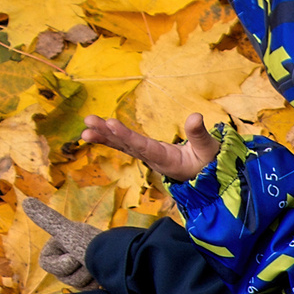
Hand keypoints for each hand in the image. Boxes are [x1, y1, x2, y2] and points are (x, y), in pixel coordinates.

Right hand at [20, 196, 100, 290]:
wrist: (127, 262)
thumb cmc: (95, 246)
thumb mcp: (67, 233)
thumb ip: (47, 220)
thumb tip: (25, 201)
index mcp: (65, 242)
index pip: (47, 264)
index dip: (61, 265)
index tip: (73, 256)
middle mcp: (75, 252)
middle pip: (63, 276)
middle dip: (78, 273)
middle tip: (90, 263)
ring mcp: (87, 267)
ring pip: (76, 284)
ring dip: (89, 278)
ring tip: (100, 268)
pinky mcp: (98, 279)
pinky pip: (89, 290)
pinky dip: (97, 285)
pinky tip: (106, 277)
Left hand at [81, 113, 217, 182]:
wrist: (206, 177)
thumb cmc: (208, 163)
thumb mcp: (208, 149)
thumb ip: (200, 134)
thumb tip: (195, 116)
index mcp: (166, 159)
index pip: (144, 146)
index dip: (127, 136)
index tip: (111, 124)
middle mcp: (152, 159)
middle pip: (127, 146)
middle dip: (107, 135)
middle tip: (88, 124)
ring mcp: (147, 156)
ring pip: (122, 145)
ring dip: (103, 136)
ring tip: (85, 128)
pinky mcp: (144, 152)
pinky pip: (123, 145)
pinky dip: (107, 138)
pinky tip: (91, 132)